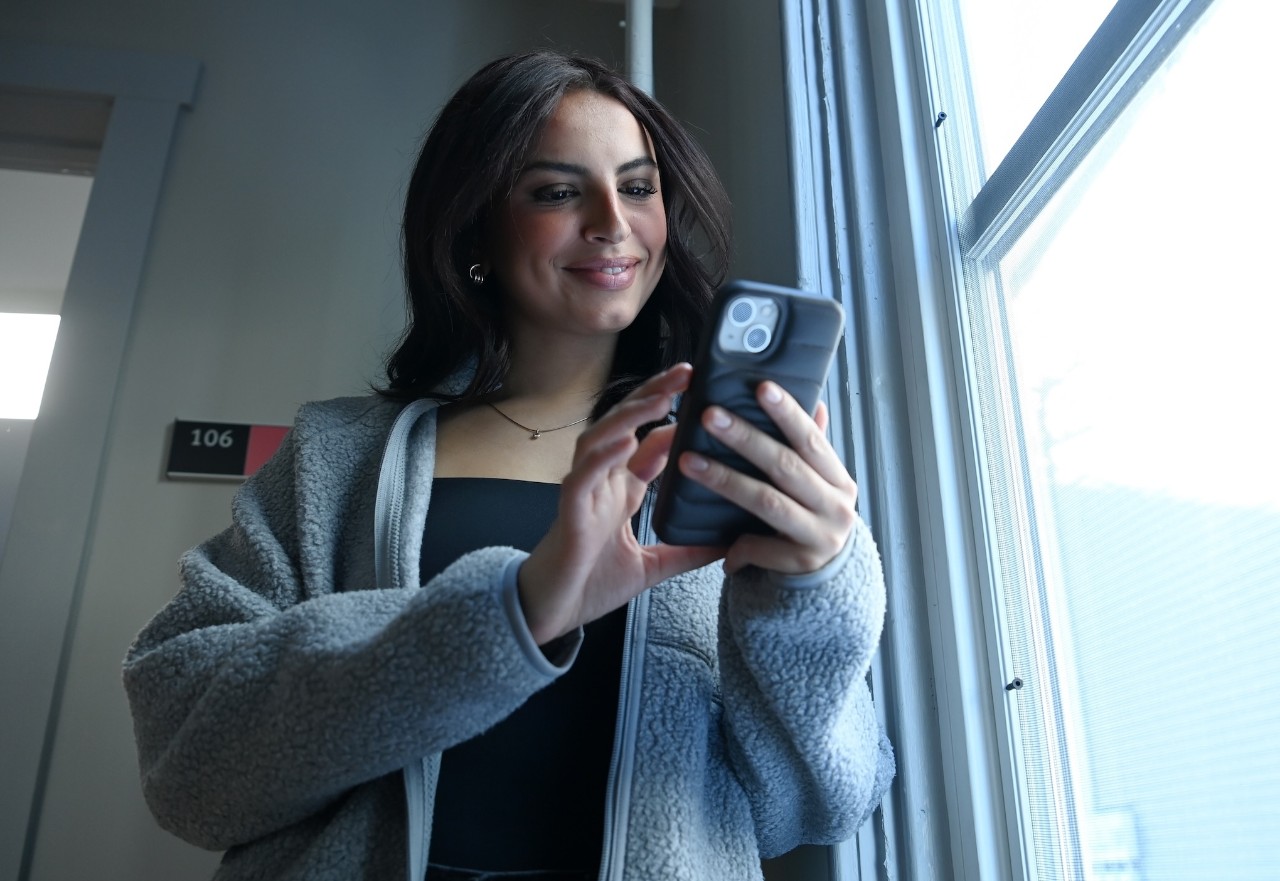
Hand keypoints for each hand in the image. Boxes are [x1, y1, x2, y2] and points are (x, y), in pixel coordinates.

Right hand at [517, 364, 724, 643]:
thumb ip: (685, 552)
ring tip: (660, 398)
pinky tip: (623, 443)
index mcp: (621, 491)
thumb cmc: (591, 584)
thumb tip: (726, 546)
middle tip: (686, 372)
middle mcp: (602, 483)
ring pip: (601, 440)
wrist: (550, 614)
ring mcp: (584, 494)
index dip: (672, 417)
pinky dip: (602, 458)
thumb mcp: (652, 568)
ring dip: (629, 417)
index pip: (647, 442)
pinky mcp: (568, 513)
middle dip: (653, 396)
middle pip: (625, 426)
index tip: (703, 394)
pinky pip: (582, 478)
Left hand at [677, 381, 858, 575]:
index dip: (788, 414)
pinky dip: (737, 543)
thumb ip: (813, 448)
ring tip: (689, 462)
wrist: (828, 573)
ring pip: (766, 502)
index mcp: (838, 479)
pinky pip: (760, 546)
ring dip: (725, 480)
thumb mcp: (821, 483)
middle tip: (709, 415)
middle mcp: (835, 506)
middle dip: (744, 438)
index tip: (762, 388)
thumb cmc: (813, 517)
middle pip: (784, 466)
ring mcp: (821, 536)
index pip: (811, 440)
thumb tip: (814, 401)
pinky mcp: (801, 563)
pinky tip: (715, 539)